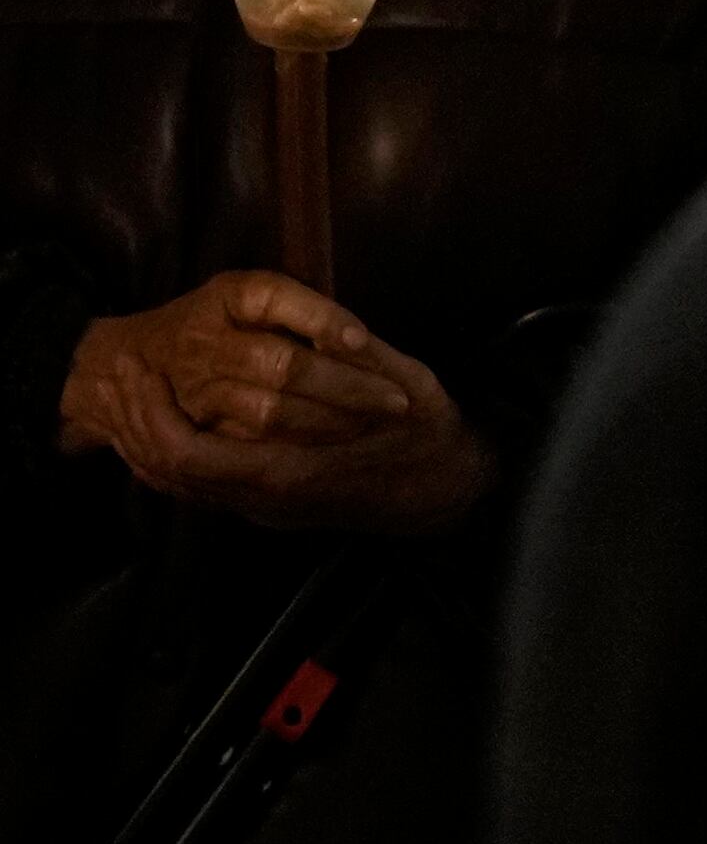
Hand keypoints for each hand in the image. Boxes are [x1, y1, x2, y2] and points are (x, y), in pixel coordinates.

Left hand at [57, 277, 491, 533]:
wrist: (449, 493)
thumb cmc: (434, 440)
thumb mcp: (412, 389)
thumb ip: (368, 362)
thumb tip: (339, 334)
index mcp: (292, 472)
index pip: (185, 453)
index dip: (148, 413)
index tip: (141, 370)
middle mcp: (267, 501)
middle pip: (166, 470)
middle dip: (132, 420)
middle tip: (120, 376)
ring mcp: (265, 509)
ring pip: (176, 483)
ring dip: (143, 440)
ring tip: (129, 396)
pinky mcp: (268, 507)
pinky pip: (199, 490)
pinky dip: (167, 460)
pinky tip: (159, 428)